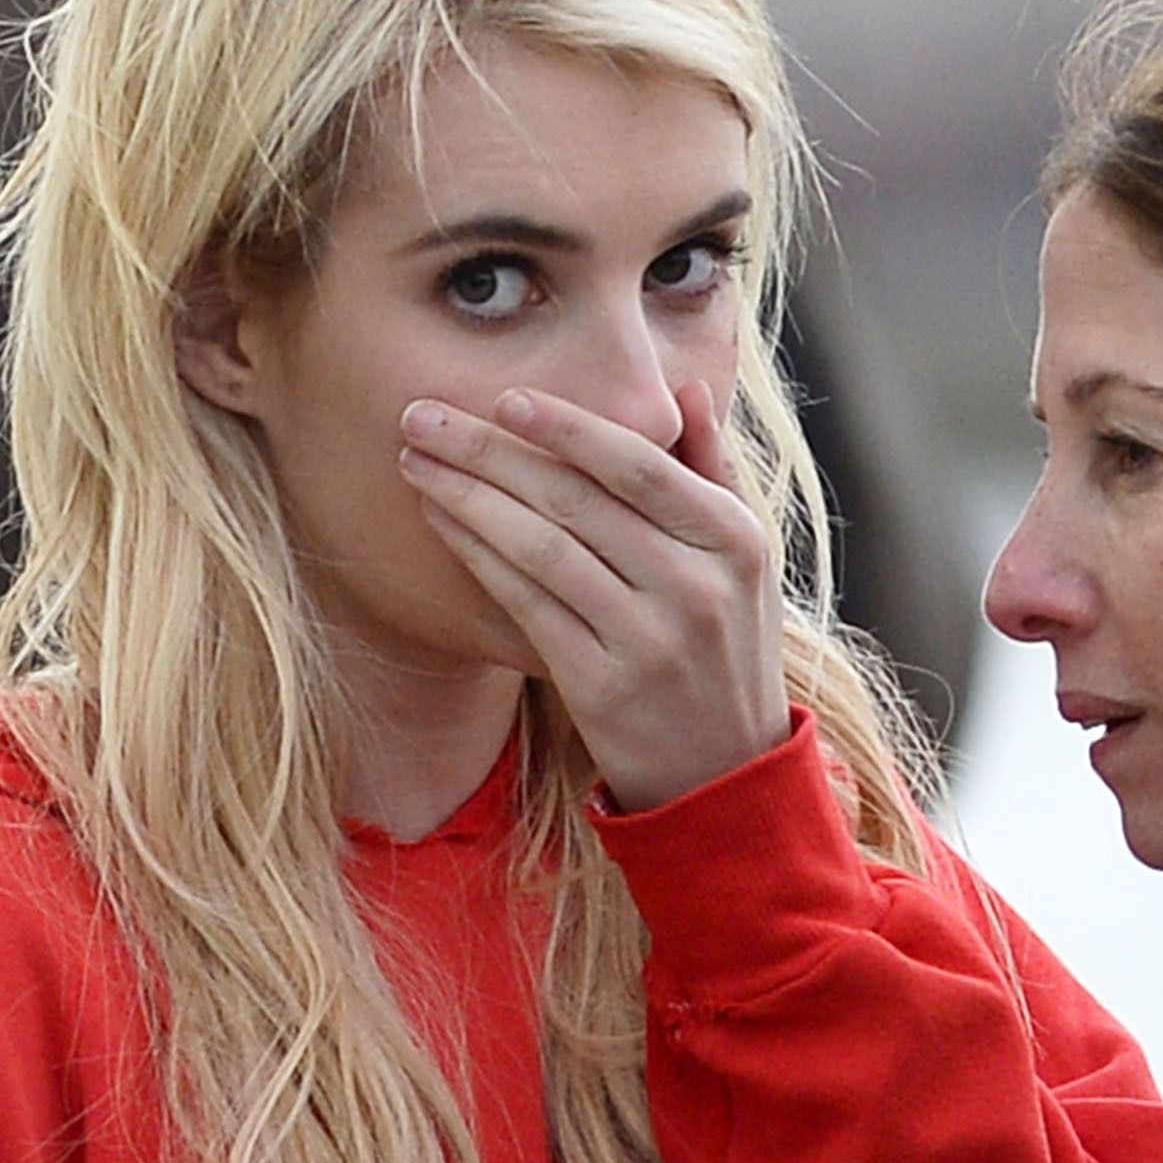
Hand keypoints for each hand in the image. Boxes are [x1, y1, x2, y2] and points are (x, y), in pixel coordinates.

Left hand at [396, 380, 789, 809]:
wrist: (726, 773)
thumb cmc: (727, 650)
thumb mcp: (746, 561)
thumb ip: (716, 471)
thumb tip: (687, 390)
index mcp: (733, 540)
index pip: (637, 464)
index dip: (566, 427)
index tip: (504, 397)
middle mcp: (693, 586)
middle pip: (574, 499)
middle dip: (489, 450)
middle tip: (422, 417)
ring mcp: (646, 641)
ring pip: (540, 548)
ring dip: (467, 498)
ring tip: (416, 463)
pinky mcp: (601, 688)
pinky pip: (526, 605)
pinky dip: (478, 556)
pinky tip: (441, 522)